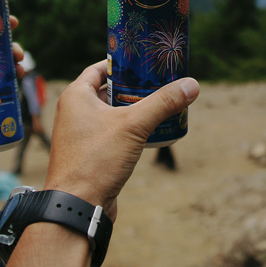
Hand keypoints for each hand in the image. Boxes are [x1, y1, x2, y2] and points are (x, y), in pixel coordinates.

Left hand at [42, 61, 199, 220]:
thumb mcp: (133, 125)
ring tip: (158, 104)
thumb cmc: (95, 160)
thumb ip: (163, 102)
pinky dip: (127, 129)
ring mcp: (80, 134)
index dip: (121, 63)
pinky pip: (110, 133)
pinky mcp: (89, 154)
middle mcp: (74, 112)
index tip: (143, 61)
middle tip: (157, 82)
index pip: (99, 68)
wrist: (77, 206)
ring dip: (132, 109)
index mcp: (75, 96)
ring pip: (109, 113)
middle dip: (132, 87)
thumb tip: (192, 84)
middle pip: (106, 90)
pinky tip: (148, 132)